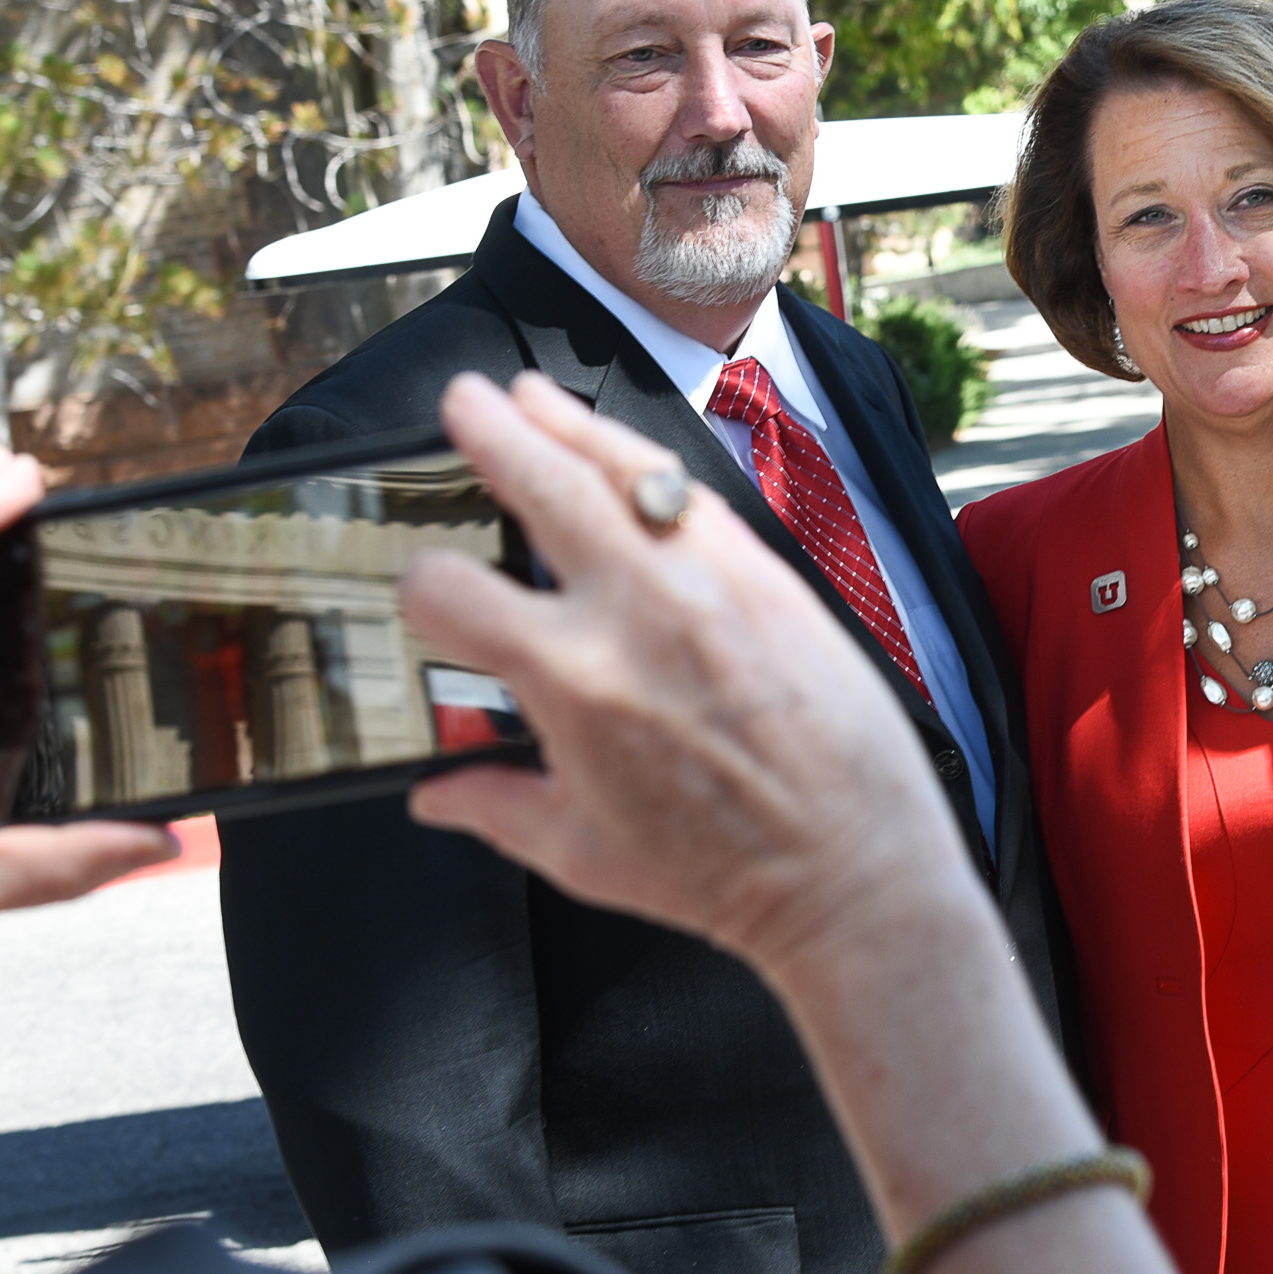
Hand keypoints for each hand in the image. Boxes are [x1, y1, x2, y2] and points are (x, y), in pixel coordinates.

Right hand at [402, 373, 979, 984]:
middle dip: (492, 432)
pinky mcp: (771, 578)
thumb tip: (438, 793)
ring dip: (573, 425)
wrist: (850, 870)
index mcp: (570, 680)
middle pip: (542, 483)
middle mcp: (637, 612)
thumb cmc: (724, 875)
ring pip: (628, 470)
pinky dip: (655, 472)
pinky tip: (631, 463)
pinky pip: (699, 500)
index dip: (422, 587)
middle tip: (465, 402)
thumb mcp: (584, 854)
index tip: (429, 591)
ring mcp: (711, 584)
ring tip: (533, 399)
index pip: (450, 591)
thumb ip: (497, 807)